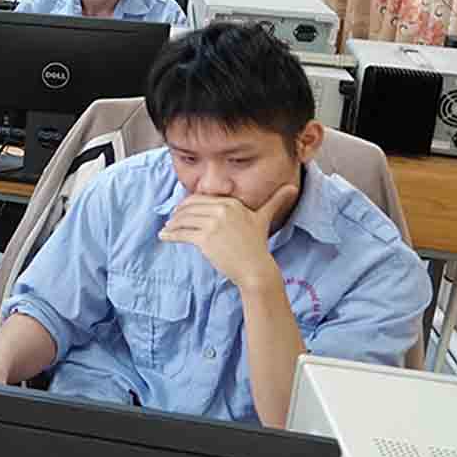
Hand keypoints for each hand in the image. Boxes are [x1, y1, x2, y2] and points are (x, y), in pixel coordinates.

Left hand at [159, 185, 295, 291]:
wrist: (255, 268)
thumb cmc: (257, 245)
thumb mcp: (264, 218)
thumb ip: (275, 201)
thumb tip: (293, 187)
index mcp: (231, 203)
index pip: (201, 199)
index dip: (188, 204)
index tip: (180, 210)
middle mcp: (222, 209)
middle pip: (189, 207)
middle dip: (177, 214)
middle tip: (170, 220)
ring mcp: (213, 224)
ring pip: (183, 220)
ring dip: (171, 225)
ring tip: (166, 229)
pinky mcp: (205, 239)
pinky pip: (181, 233)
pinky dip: (170, 234)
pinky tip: (164, 236)